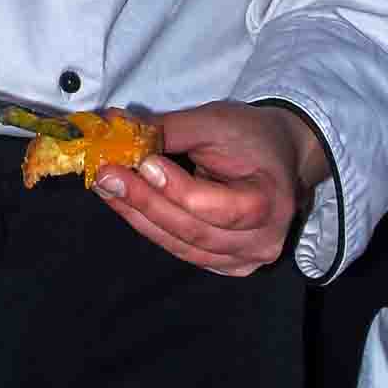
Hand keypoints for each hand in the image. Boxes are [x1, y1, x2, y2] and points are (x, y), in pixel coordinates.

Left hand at [90, 101, 324, 278]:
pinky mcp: (227, 265)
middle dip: (144, 203)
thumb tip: (114, 130)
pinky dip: (152, 228)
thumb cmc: (251, 136)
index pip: (216, 207)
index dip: (175, 189)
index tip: (140, 164)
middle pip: (193, 231)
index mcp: (271, 202)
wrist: (281, 157)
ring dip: (138, 217)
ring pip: (181, 246)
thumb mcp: (214, 122)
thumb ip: (168, 131)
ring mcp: (244, 260)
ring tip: (108, 188)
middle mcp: (262, 241)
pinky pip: (182, 251)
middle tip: (105, 177)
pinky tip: (127, 205)